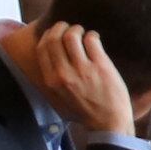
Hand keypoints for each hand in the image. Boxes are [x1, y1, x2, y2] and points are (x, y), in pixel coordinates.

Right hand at [26, 21, 137, 137]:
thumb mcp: (61, 94)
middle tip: (69, 28)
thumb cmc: (86, 108)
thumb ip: (55, 74)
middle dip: (61, 27)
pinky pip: (92, 40)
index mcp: (52, 81)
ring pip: (72, 36)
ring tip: (83, 33)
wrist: (108, 122)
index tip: (55, 32)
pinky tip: (95, 40)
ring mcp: (82, 69)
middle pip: (55, 38)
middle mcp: (64, 74)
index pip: (42, 48)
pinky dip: (92, 35)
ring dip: (77, 29)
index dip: (48, 35)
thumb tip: (54, 49)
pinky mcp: (100, 66)